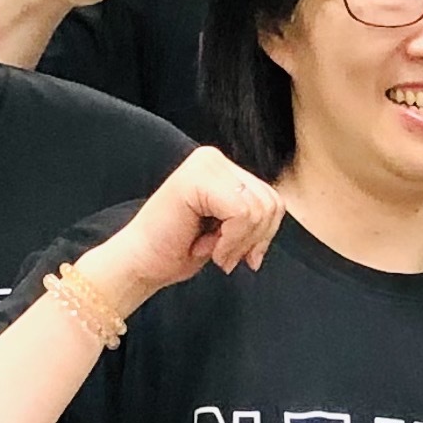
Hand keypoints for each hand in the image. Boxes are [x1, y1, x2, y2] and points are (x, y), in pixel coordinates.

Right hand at [77, 147, 282, 312]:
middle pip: (271, 203)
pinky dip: (231, 241)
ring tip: (213, 251)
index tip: (242, 255)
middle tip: (225, 257)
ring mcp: (205, 165)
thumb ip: (255, 214)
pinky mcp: (196, 179)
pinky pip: (242, 213)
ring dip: (239, 243)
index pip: (273, 199)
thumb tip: (281, 211)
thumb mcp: (230, 230)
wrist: (141, 264)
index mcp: (224, 168)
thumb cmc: (179, 250)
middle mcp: (214, 158)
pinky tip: (207, 249)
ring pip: (258, 209)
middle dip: (254, 240)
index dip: (265, 235)